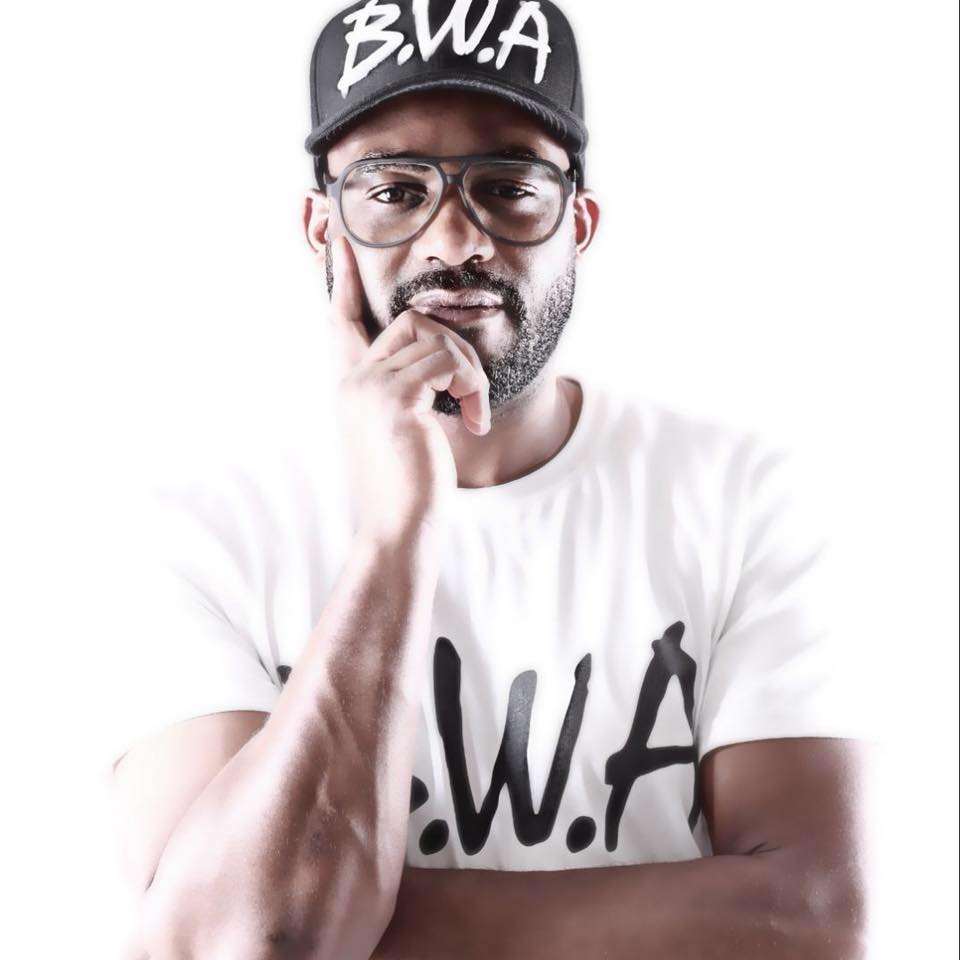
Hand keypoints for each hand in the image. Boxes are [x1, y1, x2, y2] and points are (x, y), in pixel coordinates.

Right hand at [327, 236, 490, 541]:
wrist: (399, 527)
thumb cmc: (408, 485)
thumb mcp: (402, 427)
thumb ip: (406, 388)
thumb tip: (442, 357)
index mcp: (350, 385)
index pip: (342, 320)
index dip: (343, 279)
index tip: (339, 238)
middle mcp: (353, 380)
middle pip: (412, 321)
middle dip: (455, 350)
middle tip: (472, 395)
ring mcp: (370, 387)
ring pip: (437, 338)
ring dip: (469, 373)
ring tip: (473, 413)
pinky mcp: (397, 398)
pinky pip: (450, 362)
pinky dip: (473, 387)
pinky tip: (474, 421)